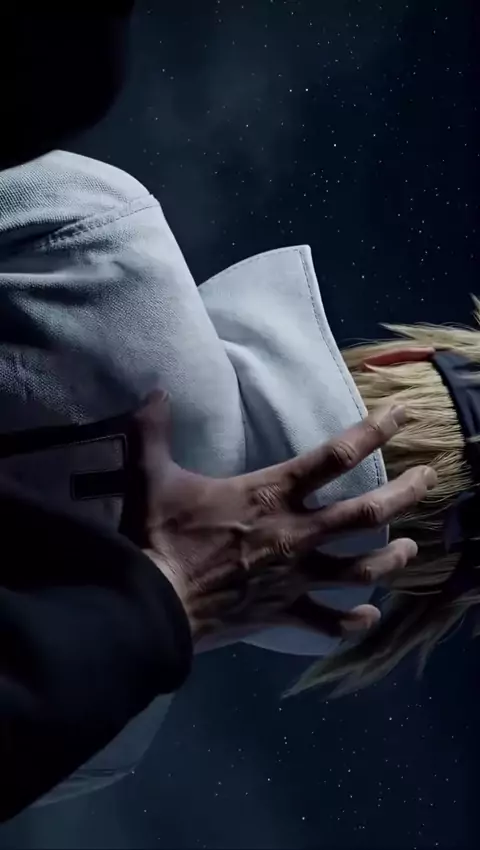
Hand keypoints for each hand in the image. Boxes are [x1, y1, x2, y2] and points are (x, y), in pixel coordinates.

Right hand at [121, 392, 436, 648]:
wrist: (153, 603)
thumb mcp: (152, 475)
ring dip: (391, 559)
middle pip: (365, 513)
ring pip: (359, 569)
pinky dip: (350, 622)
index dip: (372, 431)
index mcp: (271, 495)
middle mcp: (296, 534)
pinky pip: (326, 622)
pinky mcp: (282, 613)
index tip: (400, 415)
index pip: (334, 456)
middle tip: (431, 479)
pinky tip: (368, 617)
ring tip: (412, 548)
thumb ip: (154, 431)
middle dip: (404, 494)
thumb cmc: (159, 536)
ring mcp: (294, 577)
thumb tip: (155, 391)